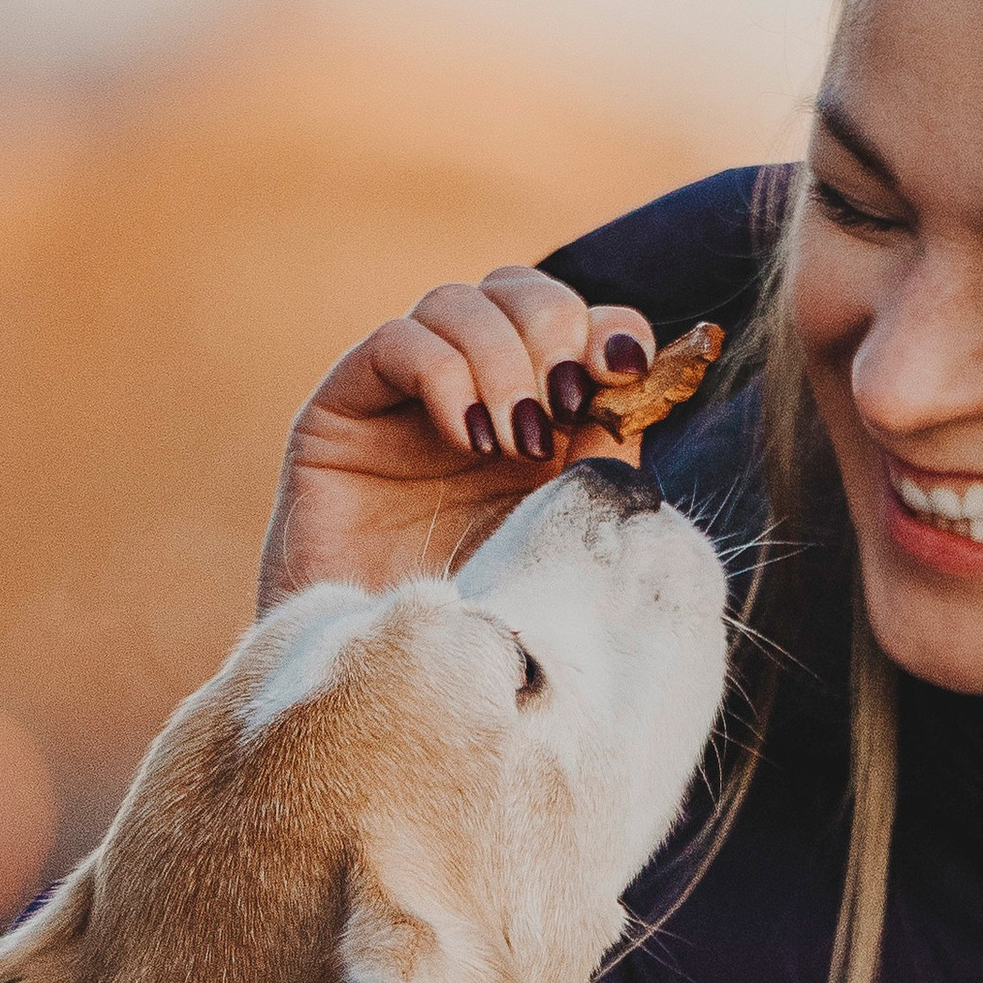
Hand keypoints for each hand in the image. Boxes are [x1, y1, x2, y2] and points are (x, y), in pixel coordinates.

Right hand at [257, 268, 658, 609]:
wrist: (390, 689)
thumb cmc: (487, 627)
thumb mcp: (569, 536)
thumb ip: (605, 457)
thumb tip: (639, 379)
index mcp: (544, 421)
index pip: (584, 325)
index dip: (611, 329)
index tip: (625, 372)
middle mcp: (475, 396)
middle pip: (521, 292)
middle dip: (555, 332)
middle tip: (561, 408)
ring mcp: (406, 399)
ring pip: (460, 302)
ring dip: (503, 358)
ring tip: (512, 440)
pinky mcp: (343, 410)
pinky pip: (397, 341)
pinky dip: (443, 372)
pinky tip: (466, 435)